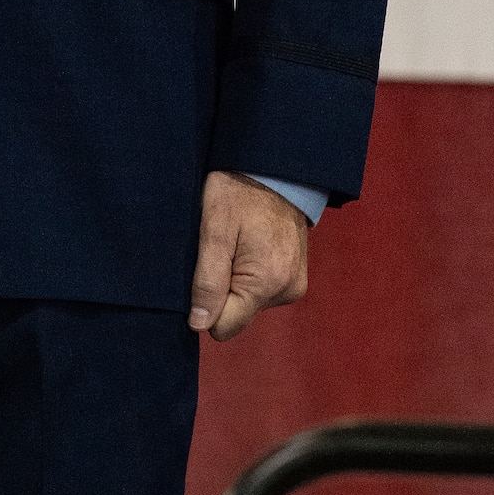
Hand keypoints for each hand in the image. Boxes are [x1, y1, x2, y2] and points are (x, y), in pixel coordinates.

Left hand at [188, 169, 307, 340]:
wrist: (274, 169)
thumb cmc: (238, 191)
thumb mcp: (213, 230)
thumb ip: (207, 281)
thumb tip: (199, 325)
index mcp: (267, 283)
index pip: (223, 326)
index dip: (205, 302)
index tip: (204, 268)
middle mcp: (286, 291)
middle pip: (236, 314)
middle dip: (222, 288)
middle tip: (220, 249)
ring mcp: (293, 285)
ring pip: (247, 302)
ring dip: (235, 279)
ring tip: (235, 243)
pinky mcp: (294, 277)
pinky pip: (261, 290)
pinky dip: (249, 274)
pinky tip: (248, 245)